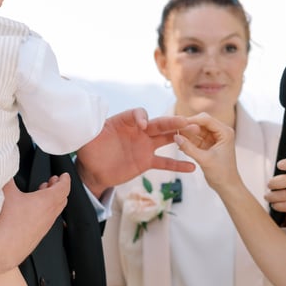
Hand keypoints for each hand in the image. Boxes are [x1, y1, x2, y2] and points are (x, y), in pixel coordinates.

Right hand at [0, 173, 69, 276]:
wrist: (0, 248)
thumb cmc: (5, 221)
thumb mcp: (6, 191)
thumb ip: (8, 176)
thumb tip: (6, 166)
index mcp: (47, 201)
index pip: (64, 188)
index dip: (65, 180)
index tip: (64, 175)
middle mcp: (49, 215)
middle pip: (61, 199)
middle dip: (58, 188)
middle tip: (52, 181)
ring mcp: (44, 227)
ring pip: (54, 211)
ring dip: (51, 200)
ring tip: (41, 193)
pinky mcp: (37, 236)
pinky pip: (46, 221)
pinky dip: (44, 212)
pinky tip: (31, 210)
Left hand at [75, 108, 195, 197]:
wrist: (92, 171)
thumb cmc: (89, 150)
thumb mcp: (89, 137)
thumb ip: (93, 127)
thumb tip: (93, 119)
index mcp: (125, 121)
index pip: (138, 114)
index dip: (141, 118)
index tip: (142, 125)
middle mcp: (138, 131)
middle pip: (158, 124)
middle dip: (172, 123)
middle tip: (187, 121)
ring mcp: (144, 146)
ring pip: (166, 139)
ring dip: (180, 137)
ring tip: (196, 134)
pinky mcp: (146, 161)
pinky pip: (164, 162)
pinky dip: (178, 164)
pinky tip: (192, 166)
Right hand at [173, 111, 237, 191]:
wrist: (227, 186)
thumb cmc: (222, 174)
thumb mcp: (204, 160)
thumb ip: (189, 148)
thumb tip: (176, 137)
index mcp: (225, 132)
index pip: (207, 120)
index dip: (192, 120)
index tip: (179, 122)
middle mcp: (220, 133)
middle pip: (201, 123)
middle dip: (188, 126)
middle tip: (175, 129)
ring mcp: (214, 139)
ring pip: (197, 130)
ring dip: (187, 133)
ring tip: (175, 136)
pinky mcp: (208, 145)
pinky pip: (196, 139)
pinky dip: (188, 141)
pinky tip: (179, 143)